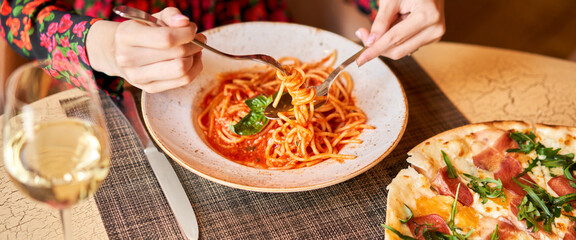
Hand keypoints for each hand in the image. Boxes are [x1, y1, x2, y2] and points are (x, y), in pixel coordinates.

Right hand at [87, 7, 203, 92]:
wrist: (119, 53)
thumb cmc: (141, 32)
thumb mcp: (151, 17)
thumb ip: (170, 15)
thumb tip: (184, 22)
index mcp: (127, 36)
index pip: (166, 39)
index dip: (186, 34)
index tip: (192, 29)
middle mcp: (128, 58)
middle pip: (177, 55)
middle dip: (194, 45)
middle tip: (198, 39)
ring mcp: (138, 77)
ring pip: (182, 71)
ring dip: (195, 59)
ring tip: (195, 50)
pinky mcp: (150, 88)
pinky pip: (183, 81)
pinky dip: (194, 69)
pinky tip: (191, 60)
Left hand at [355, 0, 444, 64]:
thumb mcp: (392, 0)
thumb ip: (381, 21)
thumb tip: (370, 42)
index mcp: (427, 15)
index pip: (395, 38)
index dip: (375, 49)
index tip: (360, 59)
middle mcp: (435, 29)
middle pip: (398, 50)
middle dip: (377, 47)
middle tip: (362, 33)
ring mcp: (435, 35)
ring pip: (401, 51)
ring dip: (386, 42)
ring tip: (385, 21)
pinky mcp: (431, 38)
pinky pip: (407, 46)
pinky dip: (396, 40)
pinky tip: (396, 24)